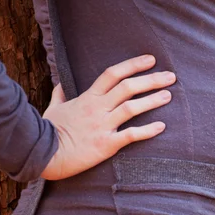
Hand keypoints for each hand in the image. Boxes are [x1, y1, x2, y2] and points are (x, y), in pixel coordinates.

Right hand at [40, 54, 175, 179]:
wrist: (43, 155)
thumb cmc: (48, 130)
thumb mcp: (54, 108)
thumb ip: (60, 95)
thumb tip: (60, 85)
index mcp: (88, 97)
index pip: (113, 74)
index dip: (133, 64)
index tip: (151, 60)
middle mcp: (97, 108)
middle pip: (128, 87)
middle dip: (151, 80)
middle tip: (170, 77)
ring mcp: (102, 125)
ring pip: (132, 108)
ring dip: (152, 101)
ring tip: (168, 96)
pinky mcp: (106, 144)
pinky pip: (130, 135)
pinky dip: (148, 131)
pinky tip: (161, 127)